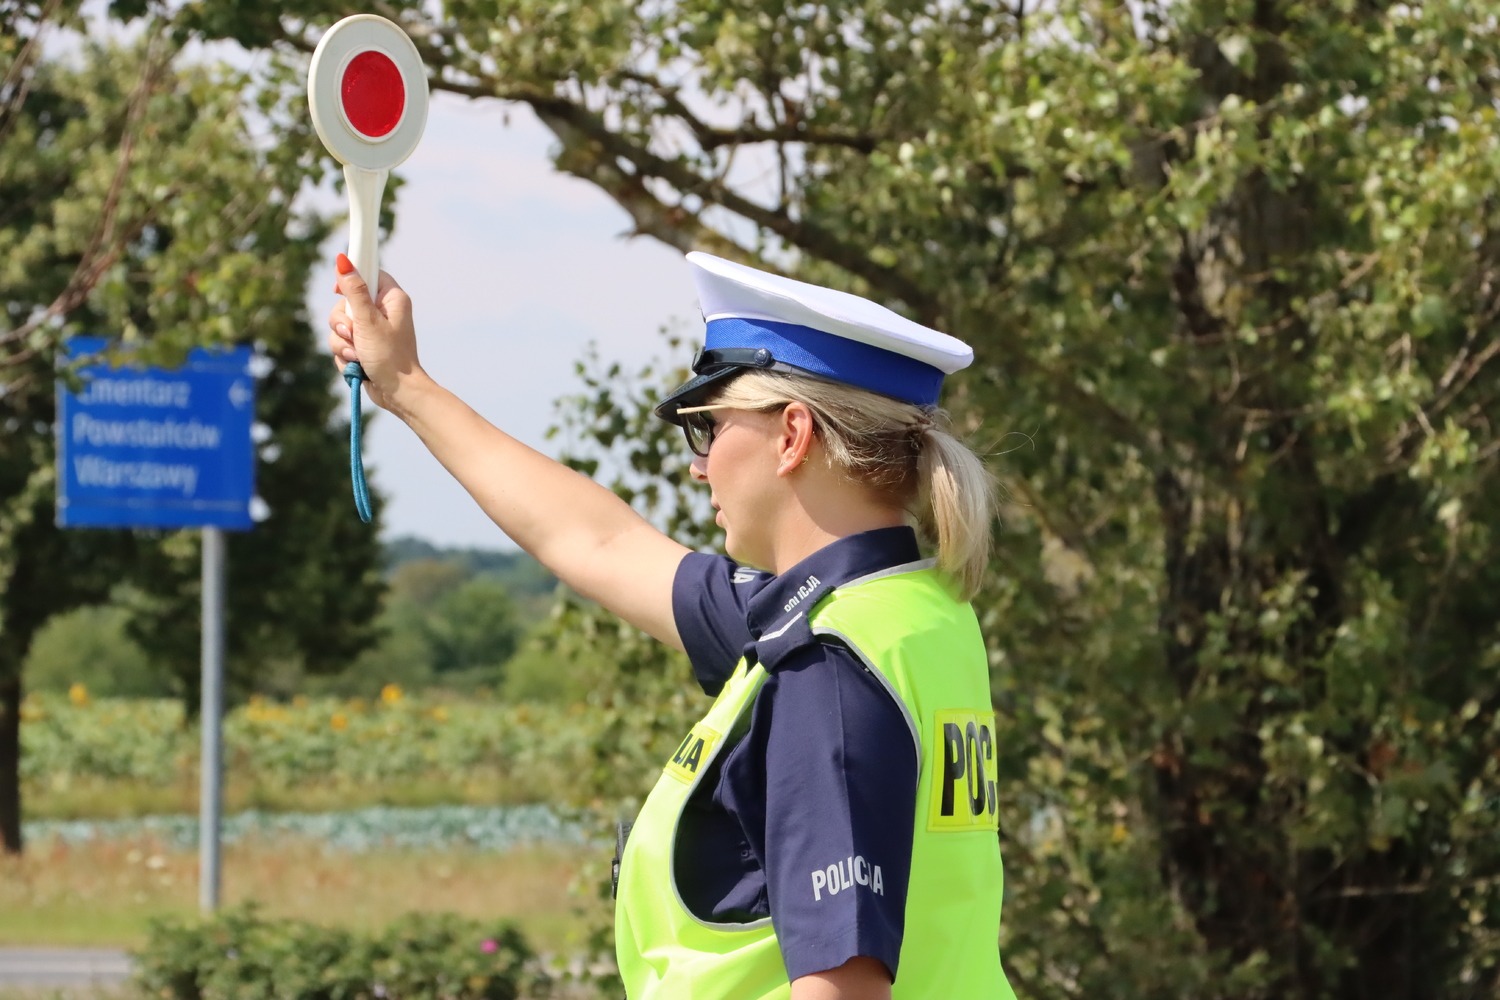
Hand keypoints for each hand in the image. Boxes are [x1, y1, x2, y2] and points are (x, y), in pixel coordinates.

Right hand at [327, 254, 423, 412]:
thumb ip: (354, 290)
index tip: (337, 289)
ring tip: (358, 355)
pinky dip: (345, 356)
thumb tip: (343, 260)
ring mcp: (371, 330)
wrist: (397, 393)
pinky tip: (358, 365)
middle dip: (342, 323)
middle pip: (346, 302)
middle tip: (353, 334)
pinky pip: (342, 344)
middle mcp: (382, 312)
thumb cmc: (390, 357)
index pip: (368, 272)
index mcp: (391, 299)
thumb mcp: (367, 321)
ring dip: (343, 343)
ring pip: (339, 326)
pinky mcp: (363, 346)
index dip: (351, 278)